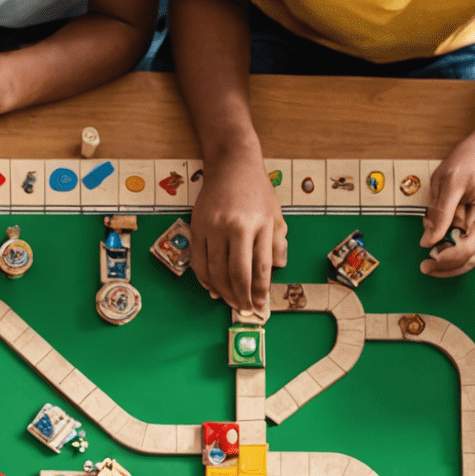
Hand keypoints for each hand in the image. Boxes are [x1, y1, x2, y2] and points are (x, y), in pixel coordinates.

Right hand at [190, 151, 286, 317]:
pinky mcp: (197, 227)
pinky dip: (205, 279)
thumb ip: (277, 243)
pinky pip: (198, 261)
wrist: (232, 164)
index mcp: (260, 225)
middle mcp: (236, 227)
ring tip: (230, 303)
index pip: (260, 269)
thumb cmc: (256, 191)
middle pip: (237, 274)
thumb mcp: (275, 215)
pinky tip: (212, 288)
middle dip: (241, 298)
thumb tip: (277, 269)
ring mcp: (214, 227)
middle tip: (245, 311)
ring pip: (215, 271)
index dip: (260, 292)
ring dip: (223, 292)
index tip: (260, 307)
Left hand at [419, 138, 474, 276]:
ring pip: (469, 258)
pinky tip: (437, 244)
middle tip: (424, 266)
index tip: (430, 257)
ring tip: (429, 255)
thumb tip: (428, 242)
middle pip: (473, 258)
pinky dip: (450, 250)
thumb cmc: (471, 162)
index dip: (452, 256)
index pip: (473, 244)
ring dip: (448, 260)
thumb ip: (440, 213)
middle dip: (447, 266)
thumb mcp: (450, 181)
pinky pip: (466, 248)